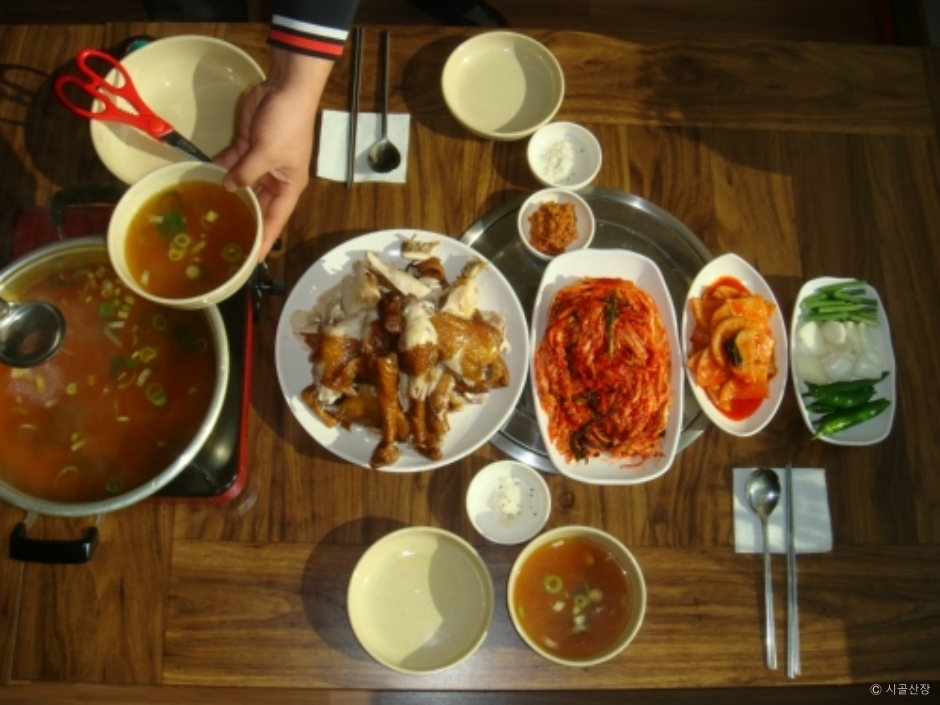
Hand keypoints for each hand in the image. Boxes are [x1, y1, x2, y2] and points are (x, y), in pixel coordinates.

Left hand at [216, 48, 333, 259]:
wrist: (285, 89)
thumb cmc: (287, 125)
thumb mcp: (267, 153)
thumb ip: (246, 173)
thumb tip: (228, 187)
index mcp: (289, 186)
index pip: (276, 220)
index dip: (265, 240)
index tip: (253, 260)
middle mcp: (275, 180)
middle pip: (258, 206)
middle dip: (244, 220)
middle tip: (224, 240)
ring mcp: (261, 164)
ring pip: (243, 186)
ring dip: (228, 195)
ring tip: (209, 214)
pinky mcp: (248, 147)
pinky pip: (232, 164)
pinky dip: (220, 170)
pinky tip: (204, 179)